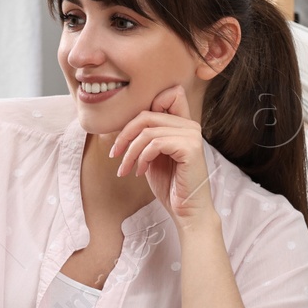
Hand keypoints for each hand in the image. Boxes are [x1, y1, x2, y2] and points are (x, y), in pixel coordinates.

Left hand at [109, 85, 217, 229]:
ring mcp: (192, 135)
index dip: (142, 111)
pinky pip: (155, 144)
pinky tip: (140, 172)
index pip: (166, 95)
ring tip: (126, 168)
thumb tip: (122, 124)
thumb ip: (146, 136)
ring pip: (148, 131)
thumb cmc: (170, 185)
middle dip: (125, 134)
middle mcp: (190, 125)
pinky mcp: (190, 148)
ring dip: (130, 151)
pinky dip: (141, 158)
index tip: (127, 136)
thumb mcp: (153, 156)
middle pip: (147, 114)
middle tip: (115, 154)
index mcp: (183, 124)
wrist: (187, 211)